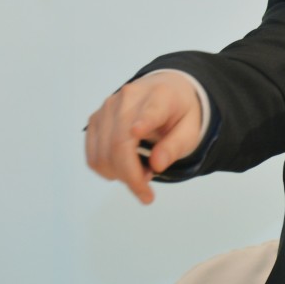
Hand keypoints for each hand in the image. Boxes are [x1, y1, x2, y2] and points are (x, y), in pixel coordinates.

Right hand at [85, 72, 202, 203]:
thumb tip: (157, 165)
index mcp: (160, 97)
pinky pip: (93, 156)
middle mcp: (128, 98)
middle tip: (147, 192)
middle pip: (119, 144)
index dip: (143, 122)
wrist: (164, 91)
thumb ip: (176, 146)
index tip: (137, 131)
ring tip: (142, 173)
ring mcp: (107, 108)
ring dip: (120, 175)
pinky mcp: (95, 119)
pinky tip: (126, 168)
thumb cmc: (178, 113)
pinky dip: (108, 170)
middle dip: (131, 176)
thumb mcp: (191, 130)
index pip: (150, 111)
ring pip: (102, 154)